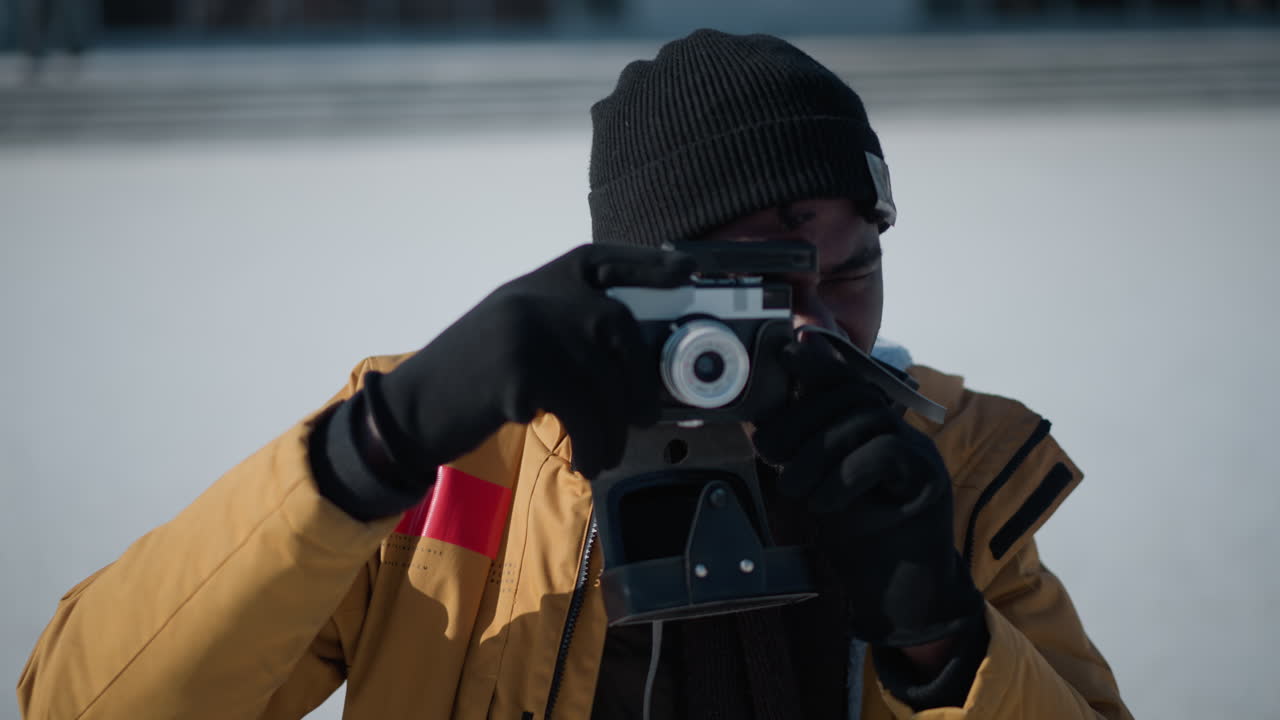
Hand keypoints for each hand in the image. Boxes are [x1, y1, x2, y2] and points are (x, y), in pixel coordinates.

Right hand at [372, 244, 693, 480]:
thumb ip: (564, 326)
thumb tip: (631, 359)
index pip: (603, 260)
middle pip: (617, 326)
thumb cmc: (472, 379)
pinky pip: (581, 411)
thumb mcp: (517, 331)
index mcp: (539, 282)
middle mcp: (536, 296)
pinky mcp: (521, 372)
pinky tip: (586, 462)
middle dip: (639, 377)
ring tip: (606, 454)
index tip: (686, 271)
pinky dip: (592, 444)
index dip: (648, 264)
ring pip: (602, 378)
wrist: (413, 409)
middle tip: (640, 417)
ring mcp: (528, 330)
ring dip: (613, 427)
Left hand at [751, 339, 982, 648]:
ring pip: (865, 419)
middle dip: (801, 418)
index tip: (785, 352)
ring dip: (817, 452)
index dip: (818, 361)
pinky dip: (846, 476)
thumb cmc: (857, 539)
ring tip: (794, 488)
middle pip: (852, 393)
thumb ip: (803, 451)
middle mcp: (900, 430)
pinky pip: (885, 453)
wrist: (900, 597)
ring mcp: (920, 451)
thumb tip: (765, 421)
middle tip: (770, 453)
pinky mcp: (930, 480)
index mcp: (872, 427)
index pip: (846, 380)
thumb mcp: (818, 486)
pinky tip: (826, 503)